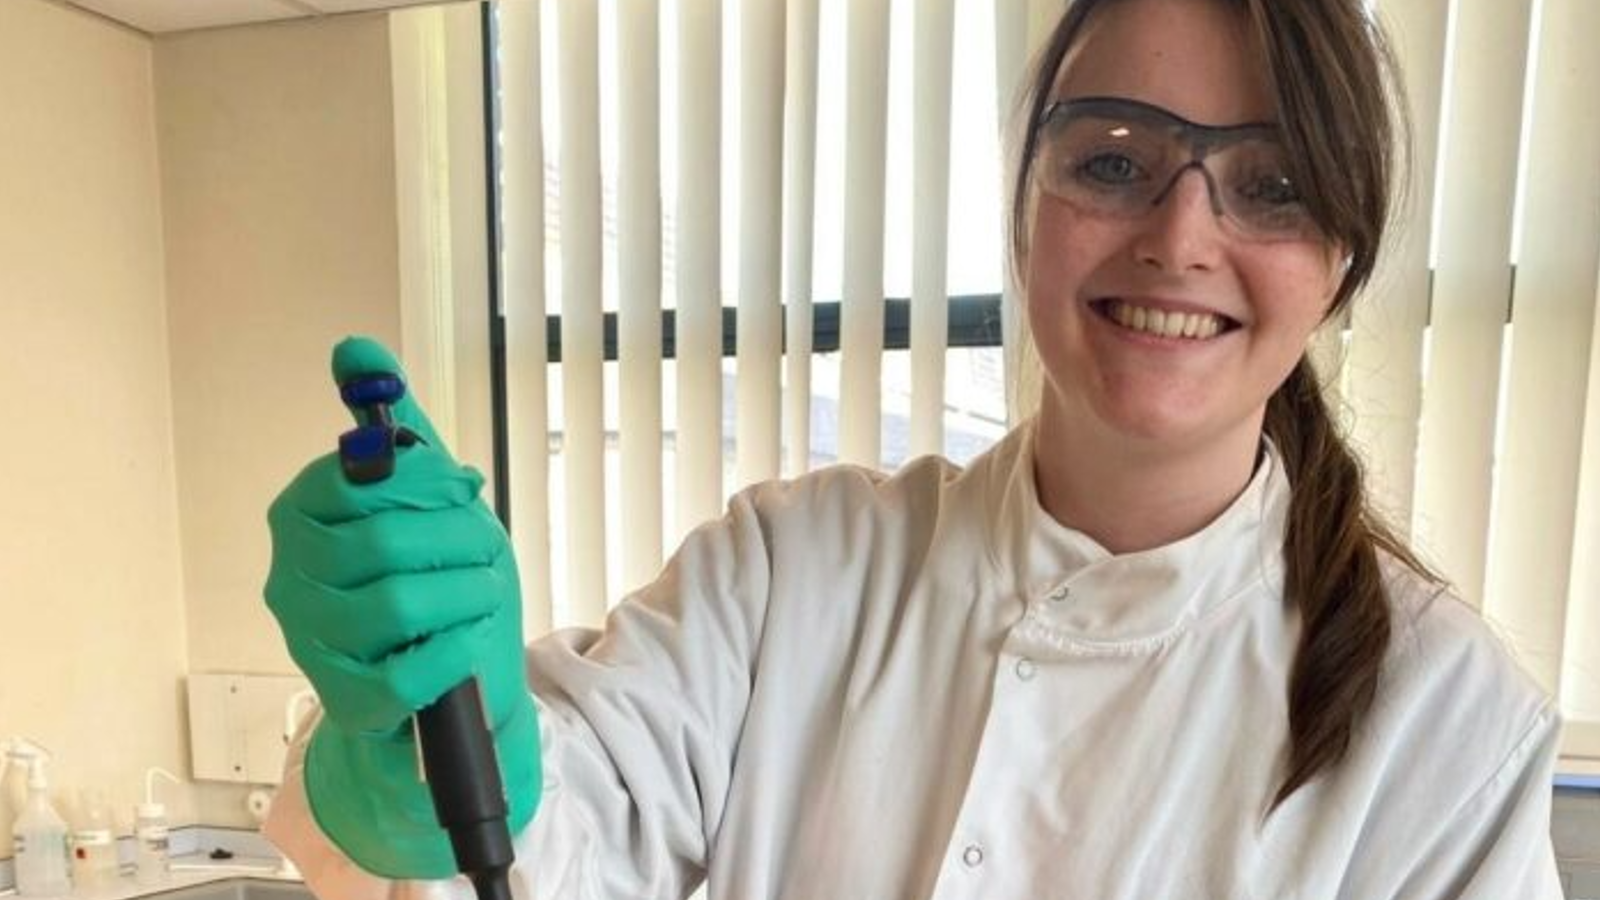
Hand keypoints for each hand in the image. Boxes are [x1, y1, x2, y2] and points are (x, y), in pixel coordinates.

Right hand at [265, 336, 539, 878]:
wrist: (449, 679)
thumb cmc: (435, 578)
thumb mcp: (425, 497)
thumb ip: (395, 428)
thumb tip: (355, 348)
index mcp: (301, 514)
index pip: (359, 474)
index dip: (428, 480)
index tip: (462, 490)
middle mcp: (290, 577)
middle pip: (385, 539)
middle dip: (459, 539)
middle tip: (486, 548)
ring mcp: (312, 644)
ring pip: (399, 603)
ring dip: (465, 593)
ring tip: (482, 593)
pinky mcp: (349, 701)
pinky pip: (410, 670)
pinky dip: (456, 649)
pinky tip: (467, 640)